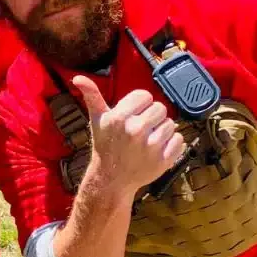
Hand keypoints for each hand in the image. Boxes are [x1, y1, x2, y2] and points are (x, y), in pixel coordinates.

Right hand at [72, 76, 184, 196]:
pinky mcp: (164, 160)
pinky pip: (179, 139)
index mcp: (119, 118)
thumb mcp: (97, 119)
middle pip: (160, 108)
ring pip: (170, 124)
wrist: (111, 179)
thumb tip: (78, 77)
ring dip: (161, 131)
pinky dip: (172, 144)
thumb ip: (91, 96)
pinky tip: (157, 149)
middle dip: (152, 117)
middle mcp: (135, 131)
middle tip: (141, 129)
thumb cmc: (105, 145)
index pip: (145, 95)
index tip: (132, 116)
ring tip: (147, 140)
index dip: (140, 105)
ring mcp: (151, 147)